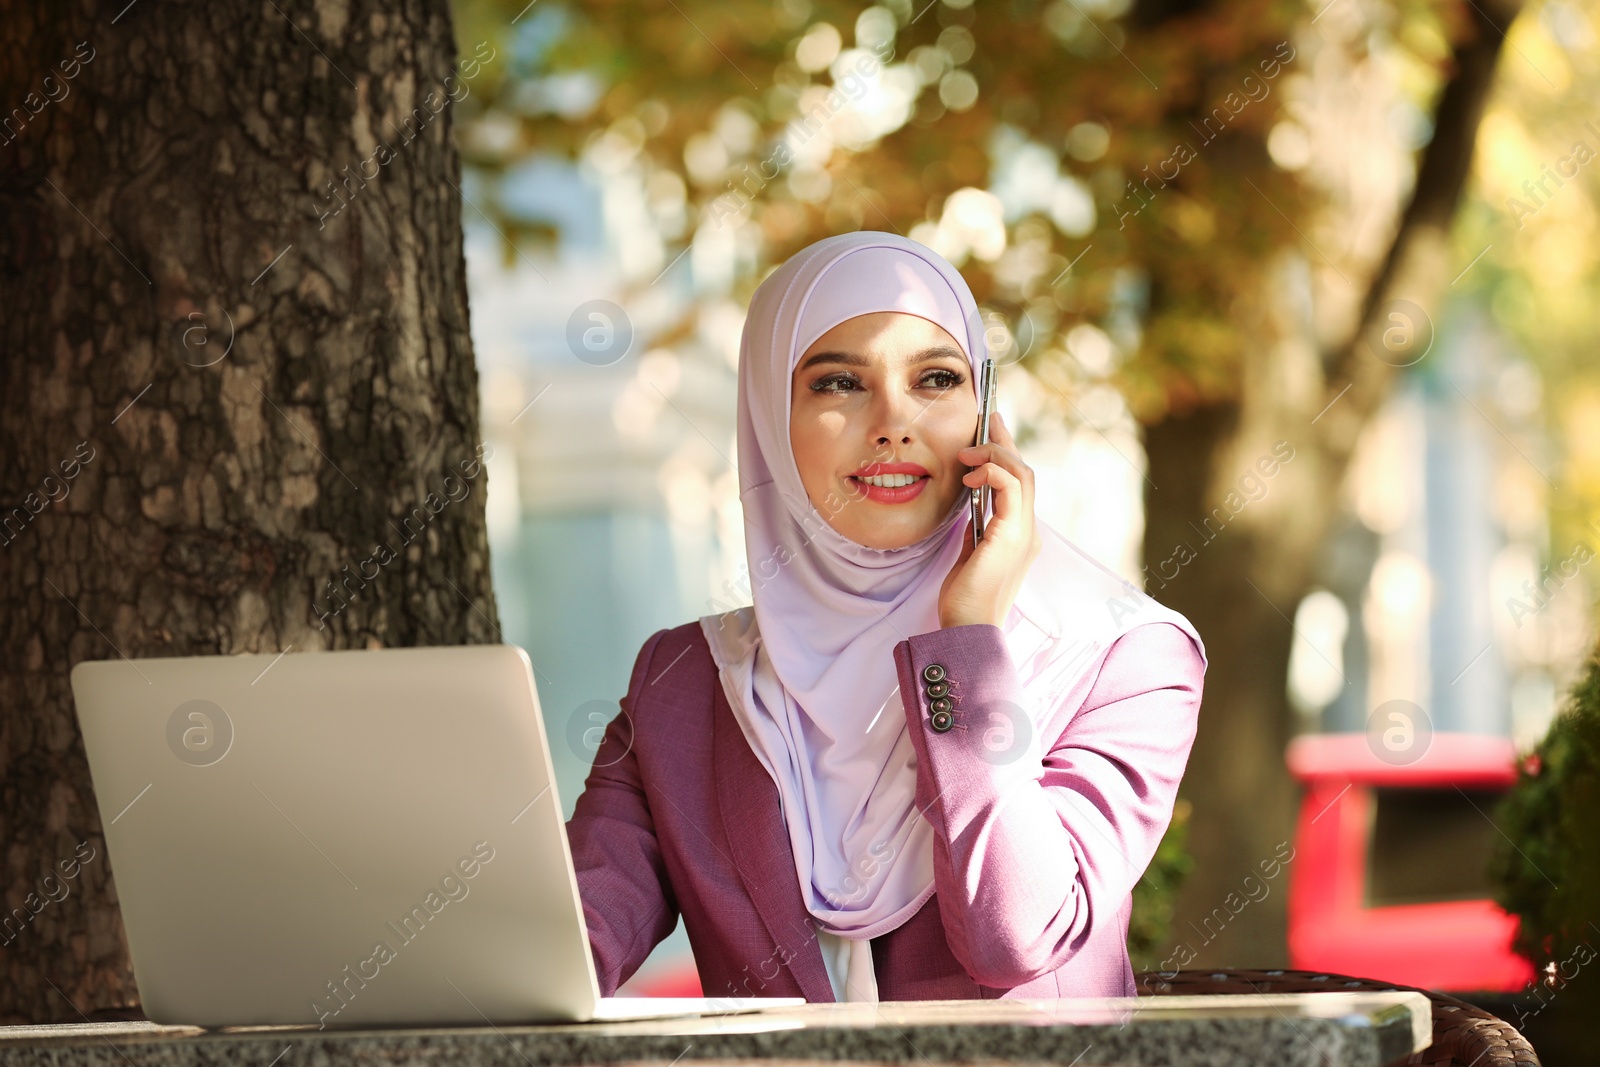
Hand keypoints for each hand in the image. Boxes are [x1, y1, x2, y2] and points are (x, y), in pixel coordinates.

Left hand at [938, 411, 1041, 628]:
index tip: (990, 432)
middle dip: (1005, 443)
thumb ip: (976, 531)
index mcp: (1019, 536)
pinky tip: (971, 475)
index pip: (1018, 486)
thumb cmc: (965, 599)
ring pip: (1021, 475)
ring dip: (996, 454)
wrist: (967, 628)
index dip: (1006, 456)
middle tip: (987, 419)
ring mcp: (1024, 533)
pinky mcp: (1012, 535)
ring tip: (969, 450)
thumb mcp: (969, 556)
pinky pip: (1010, 488)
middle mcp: (1028, 532)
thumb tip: (971, 507)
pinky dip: (993, 472)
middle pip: (1024, 473)